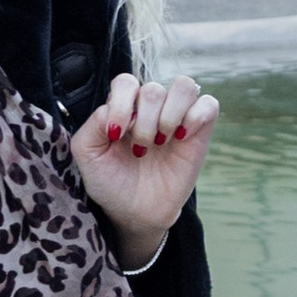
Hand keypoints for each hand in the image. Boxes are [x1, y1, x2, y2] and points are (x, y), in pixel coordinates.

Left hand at [70, 72, 219, 269]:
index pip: (126, 82)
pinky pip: (208, 105)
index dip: (121, 103)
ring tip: (161, 141)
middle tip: (140, 150)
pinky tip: (181, 137)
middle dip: (144, 122)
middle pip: (153, 88)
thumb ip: (93, 125)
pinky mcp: (199, 132)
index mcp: (124, 107)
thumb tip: (115, 109)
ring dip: (170, 114)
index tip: (116, 134)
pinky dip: (195, 116)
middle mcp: (151, 108)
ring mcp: (177, 118)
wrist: (135, 214)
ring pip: (184, 86)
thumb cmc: (111, 183)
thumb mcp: (87, 155)